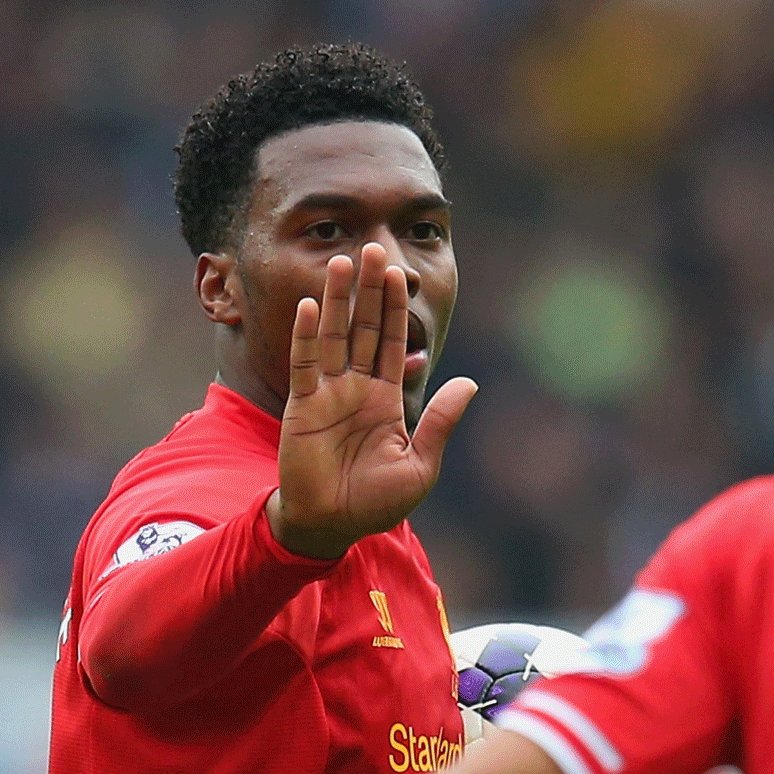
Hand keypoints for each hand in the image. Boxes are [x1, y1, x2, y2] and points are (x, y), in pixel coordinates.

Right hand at [269, 242, 476, 559]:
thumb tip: (470, 383)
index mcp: (387, 398)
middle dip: (370, 291)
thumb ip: (440, 422)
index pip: (394, 343)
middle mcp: (357, 388)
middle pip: (364, 329)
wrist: (333, 525)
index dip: (396, 310)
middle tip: (373, 249)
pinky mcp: (303, 405)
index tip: (398, 274)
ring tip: (342, 262)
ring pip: (335, 336)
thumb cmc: (376, 501)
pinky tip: (311, 306)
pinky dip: (308, 335)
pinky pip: (306, 364)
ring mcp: (328, 393)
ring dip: (339, 300)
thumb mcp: (421, 464)